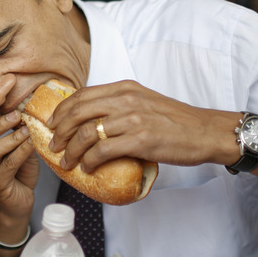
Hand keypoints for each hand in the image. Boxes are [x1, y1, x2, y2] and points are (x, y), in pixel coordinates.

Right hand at [0, 111, 38, 219]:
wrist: (19, 199)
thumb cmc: (16, 170)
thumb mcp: (11, 146)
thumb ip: (10, 130)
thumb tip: (20, 110)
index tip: (8, 111)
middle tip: (17, 115)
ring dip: (11, 138)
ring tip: (26, 130)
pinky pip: (9, 164)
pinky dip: (22, 150)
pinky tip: (32, 143)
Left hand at [46, 81, 224, 171]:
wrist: (205, 132)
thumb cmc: (176, 121)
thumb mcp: (144, 102)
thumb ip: (120, 106)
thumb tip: (93, 122)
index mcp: (124, 88)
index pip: (82, 95)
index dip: (62, 110)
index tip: (52, 124)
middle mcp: (126, 99)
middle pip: (78, 112)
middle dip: (59, 131)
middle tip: (54, 146)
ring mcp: (133, 119)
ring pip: (86, 132)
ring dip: (71, 150)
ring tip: (68, 162)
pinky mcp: (141, 140)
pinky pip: (103, 150)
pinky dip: (89, 161)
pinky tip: (87, 168)